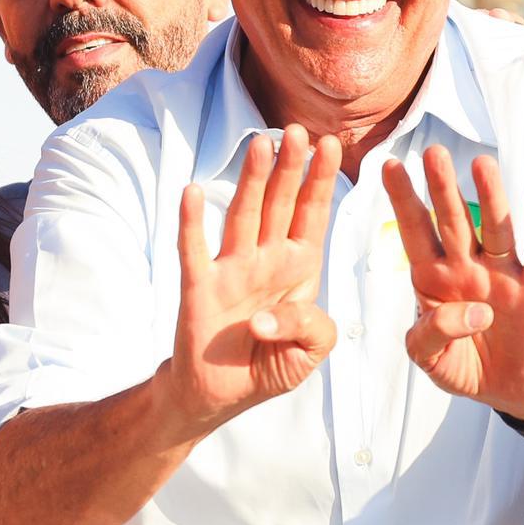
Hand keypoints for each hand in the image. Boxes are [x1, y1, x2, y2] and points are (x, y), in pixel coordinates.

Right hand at [167, 132, 340, 432]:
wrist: (220, 394)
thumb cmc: (269, 365)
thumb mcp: (311, 352)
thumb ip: (312, 328)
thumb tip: (270, 319)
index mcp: (297, 270)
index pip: (310, 216)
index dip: (320, 182)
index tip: (331, 145)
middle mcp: (264, 261)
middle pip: (279, 205)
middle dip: (289, 168)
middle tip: (297, 130)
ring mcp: (230, 271)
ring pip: (243, 216)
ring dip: (251, 181)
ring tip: (260, 143)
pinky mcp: (198, 289)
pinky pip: (194, 250)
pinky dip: (193, 222)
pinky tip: (194, 191)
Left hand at [386, 146, 523, 421]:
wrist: (511, 389)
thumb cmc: (464, 365)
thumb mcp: (429, 359)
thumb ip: (430, 335)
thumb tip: (473, 311)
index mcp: (434, 279)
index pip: (416, 233)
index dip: (403, 201)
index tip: (389, 166)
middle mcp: (467, 268)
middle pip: (453, 221)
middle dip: (442, 188)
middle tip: (432, 153)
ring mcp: (502, 275)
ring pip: (495, 228)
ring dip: (491, 197)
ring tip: (482, 164)